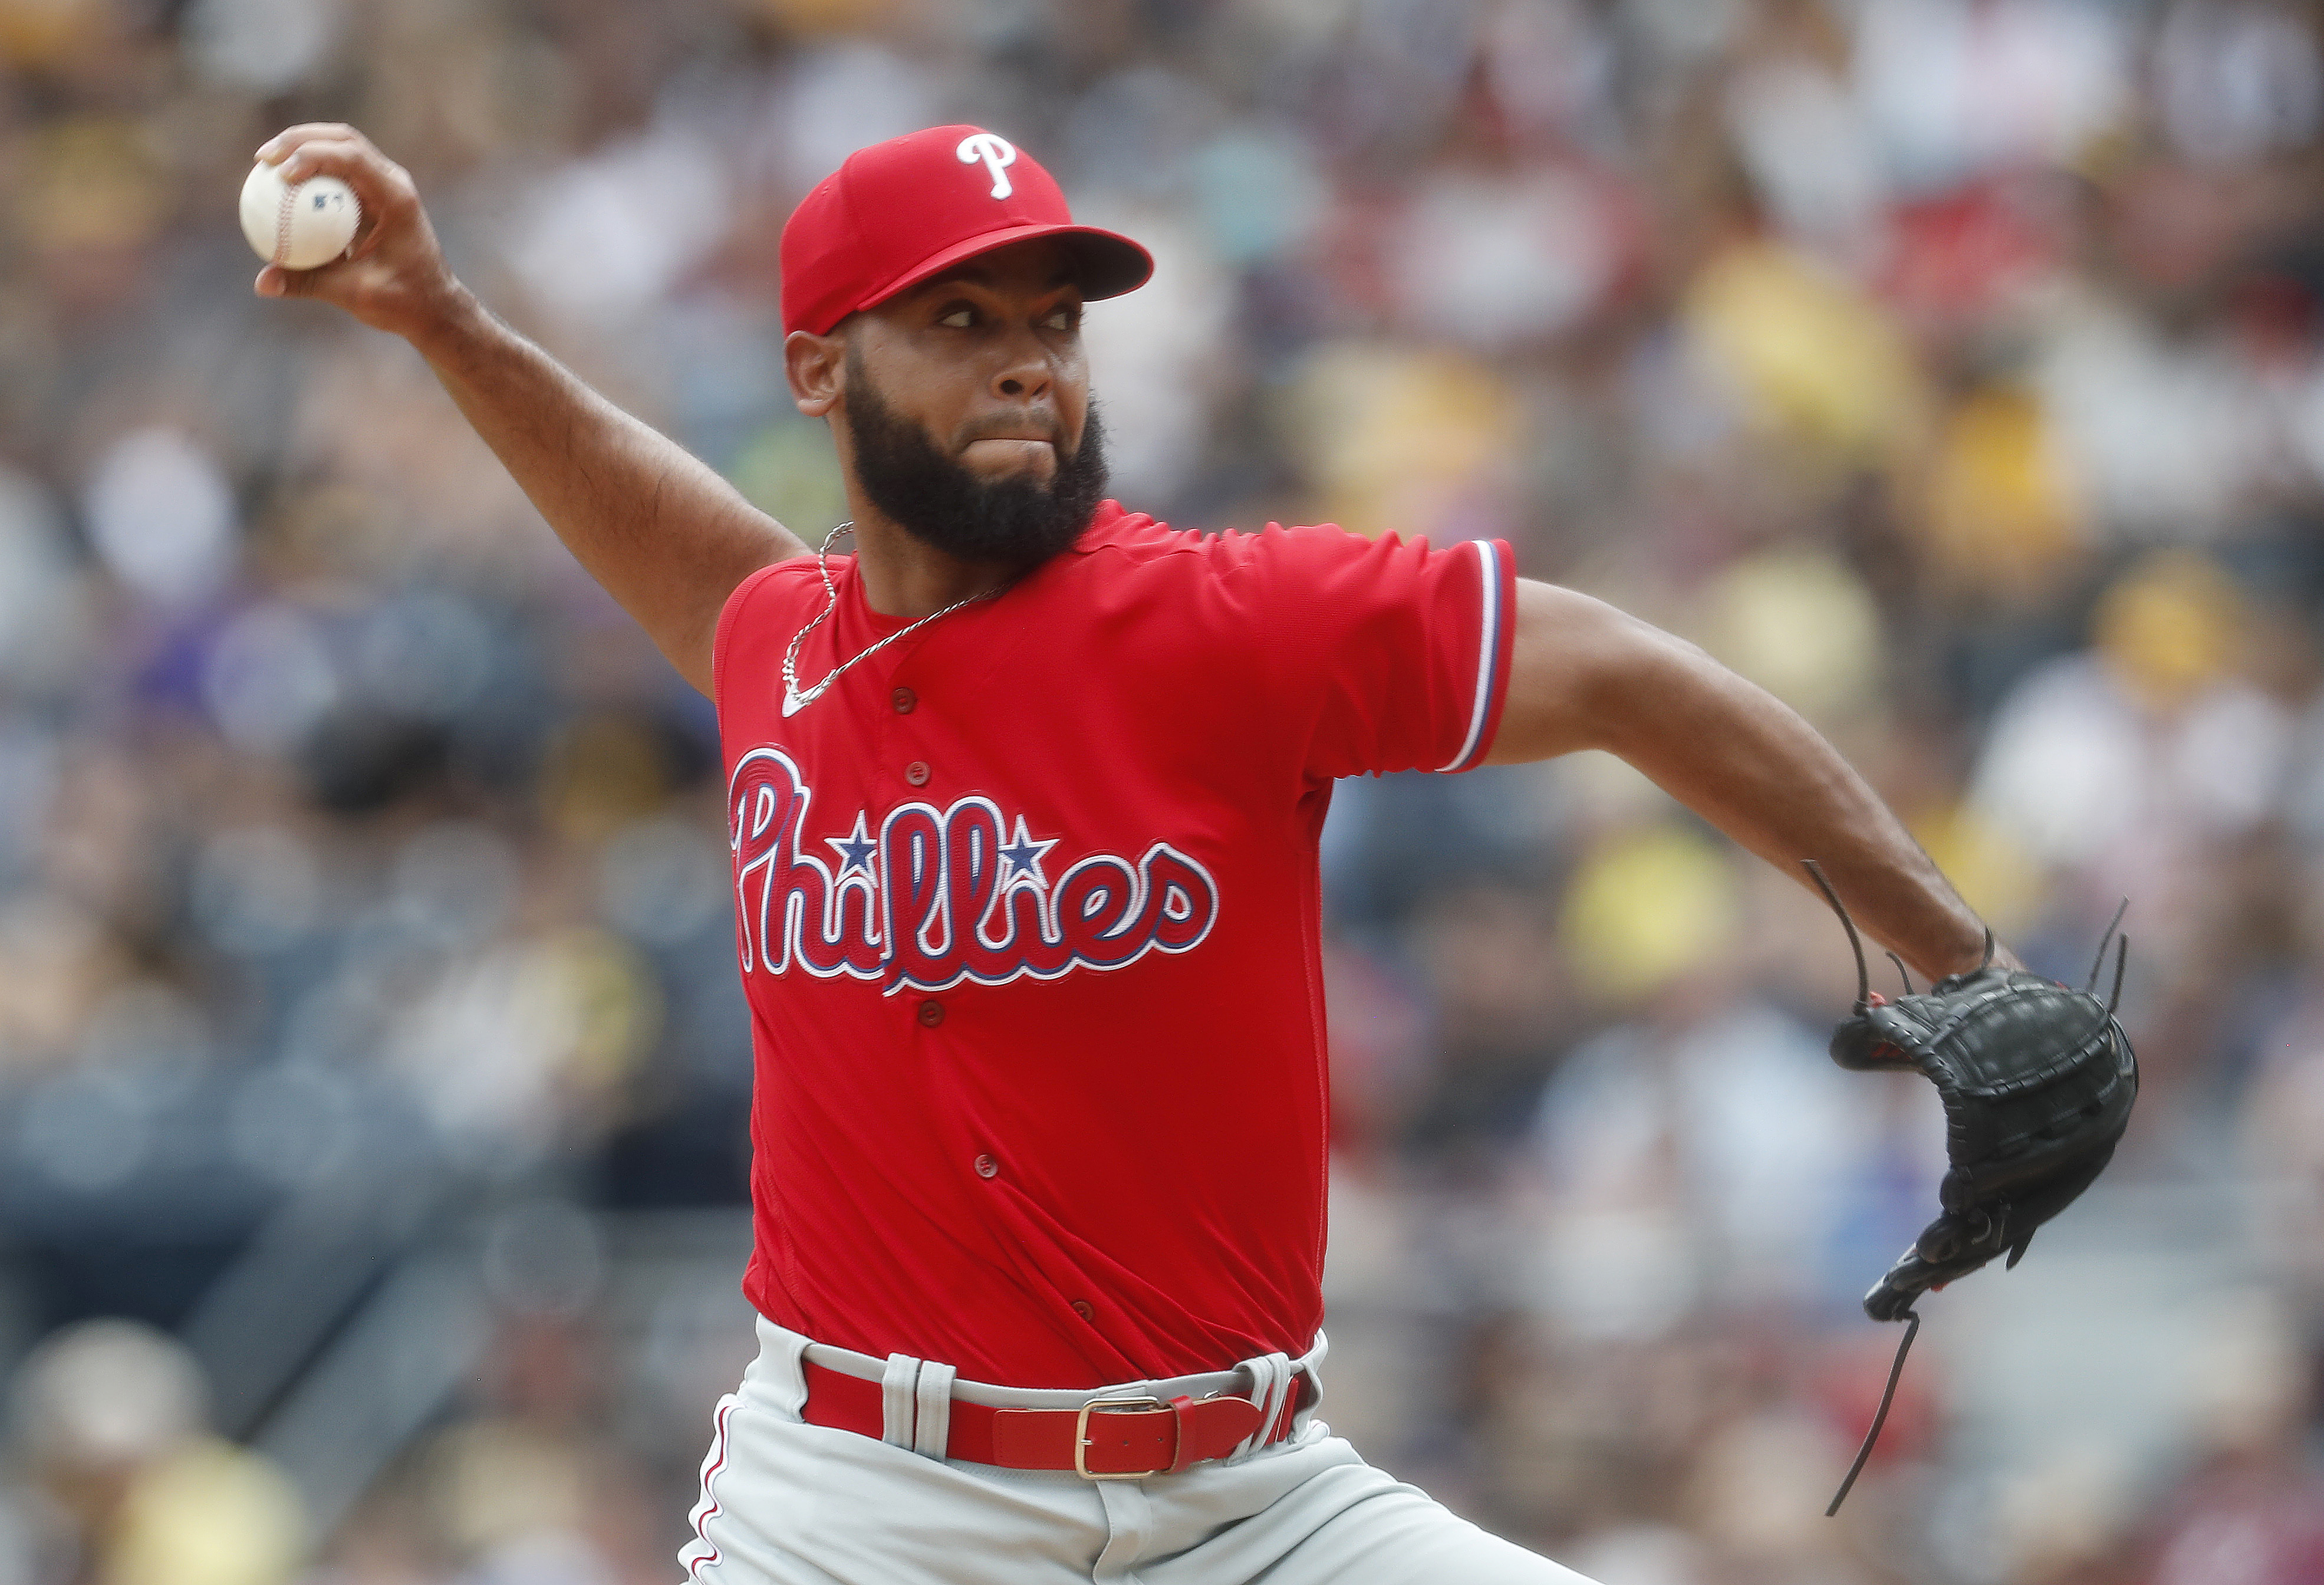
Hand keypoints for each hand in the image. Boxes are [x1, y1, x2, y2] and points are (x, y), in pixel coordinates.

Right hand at [250, 125, 464, 339]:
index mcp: (397, 199)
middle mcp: (393, 184)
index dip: (314, 155)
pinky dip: (310, 171)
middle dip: (300, 140)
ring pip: (340, 148)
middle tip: (263, 158)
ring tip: (265, 162)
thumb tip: (261, 283)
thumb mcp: (356, 293)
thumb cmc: (405, 301)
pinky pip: (338, 172)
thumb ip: (309, 284)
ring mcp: (384, 186)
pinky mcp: (373, 196)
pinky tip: (280, 183)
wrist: (435, 306)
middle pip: (343, 139)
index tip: (281, 173)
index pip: (353, 158)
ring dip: (302, 147)